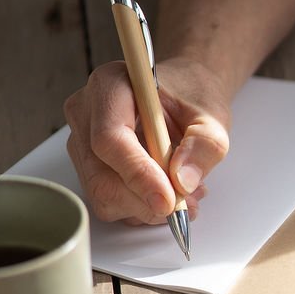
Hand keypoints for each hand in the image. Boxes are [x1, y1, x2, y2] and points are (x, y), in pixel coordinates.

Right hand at [64, 57, 230, 225]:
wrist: (186, 93)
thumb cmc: (192, 95)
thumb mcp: (212, 116)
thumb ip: (204, 145)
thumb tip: (183, 181)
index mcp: (110, 85)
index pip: (110, 139)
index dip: (139, 174)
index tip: (169, 199)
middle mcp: (86, 113)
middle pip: (101, 177)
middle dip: (146, 200)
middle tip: (186, 201)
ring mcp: (82, 143)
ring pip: (104, 196)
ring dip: (147, 207)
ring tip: (184, 191)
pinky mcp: (88, 168)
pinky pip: (108, 203)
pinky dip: (142, 208)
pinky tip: (167, 191)